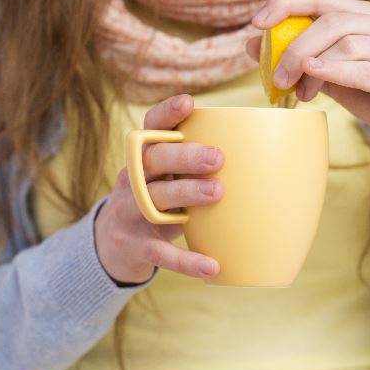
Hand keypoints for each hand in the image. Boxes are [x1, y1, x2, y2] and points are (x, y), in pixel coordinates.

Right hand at [94, 94, 223, 283]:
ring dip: (185, 193)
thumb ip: (193, 166)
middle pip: (153, 161)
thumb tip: (259, 155)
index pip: (150, 129)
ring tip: (218, 192)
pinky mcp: (135, 246)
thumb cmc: (156, 202)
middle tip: (218, 157)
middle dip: (184, 156)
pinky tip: (212, 267)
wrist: (110, 246)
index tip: (189, 103)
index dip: (166, 114)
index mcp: (142, 159)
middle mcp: (132, 180)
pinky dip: (187, 261)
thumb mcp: (165, 179)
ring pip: (154, 199)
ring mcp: (130, 213)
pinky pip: (161, 253)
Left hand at [246, 0, 369, 158]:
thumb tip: (254, 45)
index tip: (257, 22)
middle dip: (295, 45)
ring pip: (347, 43)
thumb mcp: (339, 78)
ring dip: (312, 67)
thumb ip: (304, 60)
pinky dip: (336, 72)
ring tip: (298, 93)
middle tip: (276, 76)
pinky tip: (314, 77)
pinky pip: (366, 70)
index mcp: (369, 17)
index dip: (287, 3)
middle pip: (332, 19)